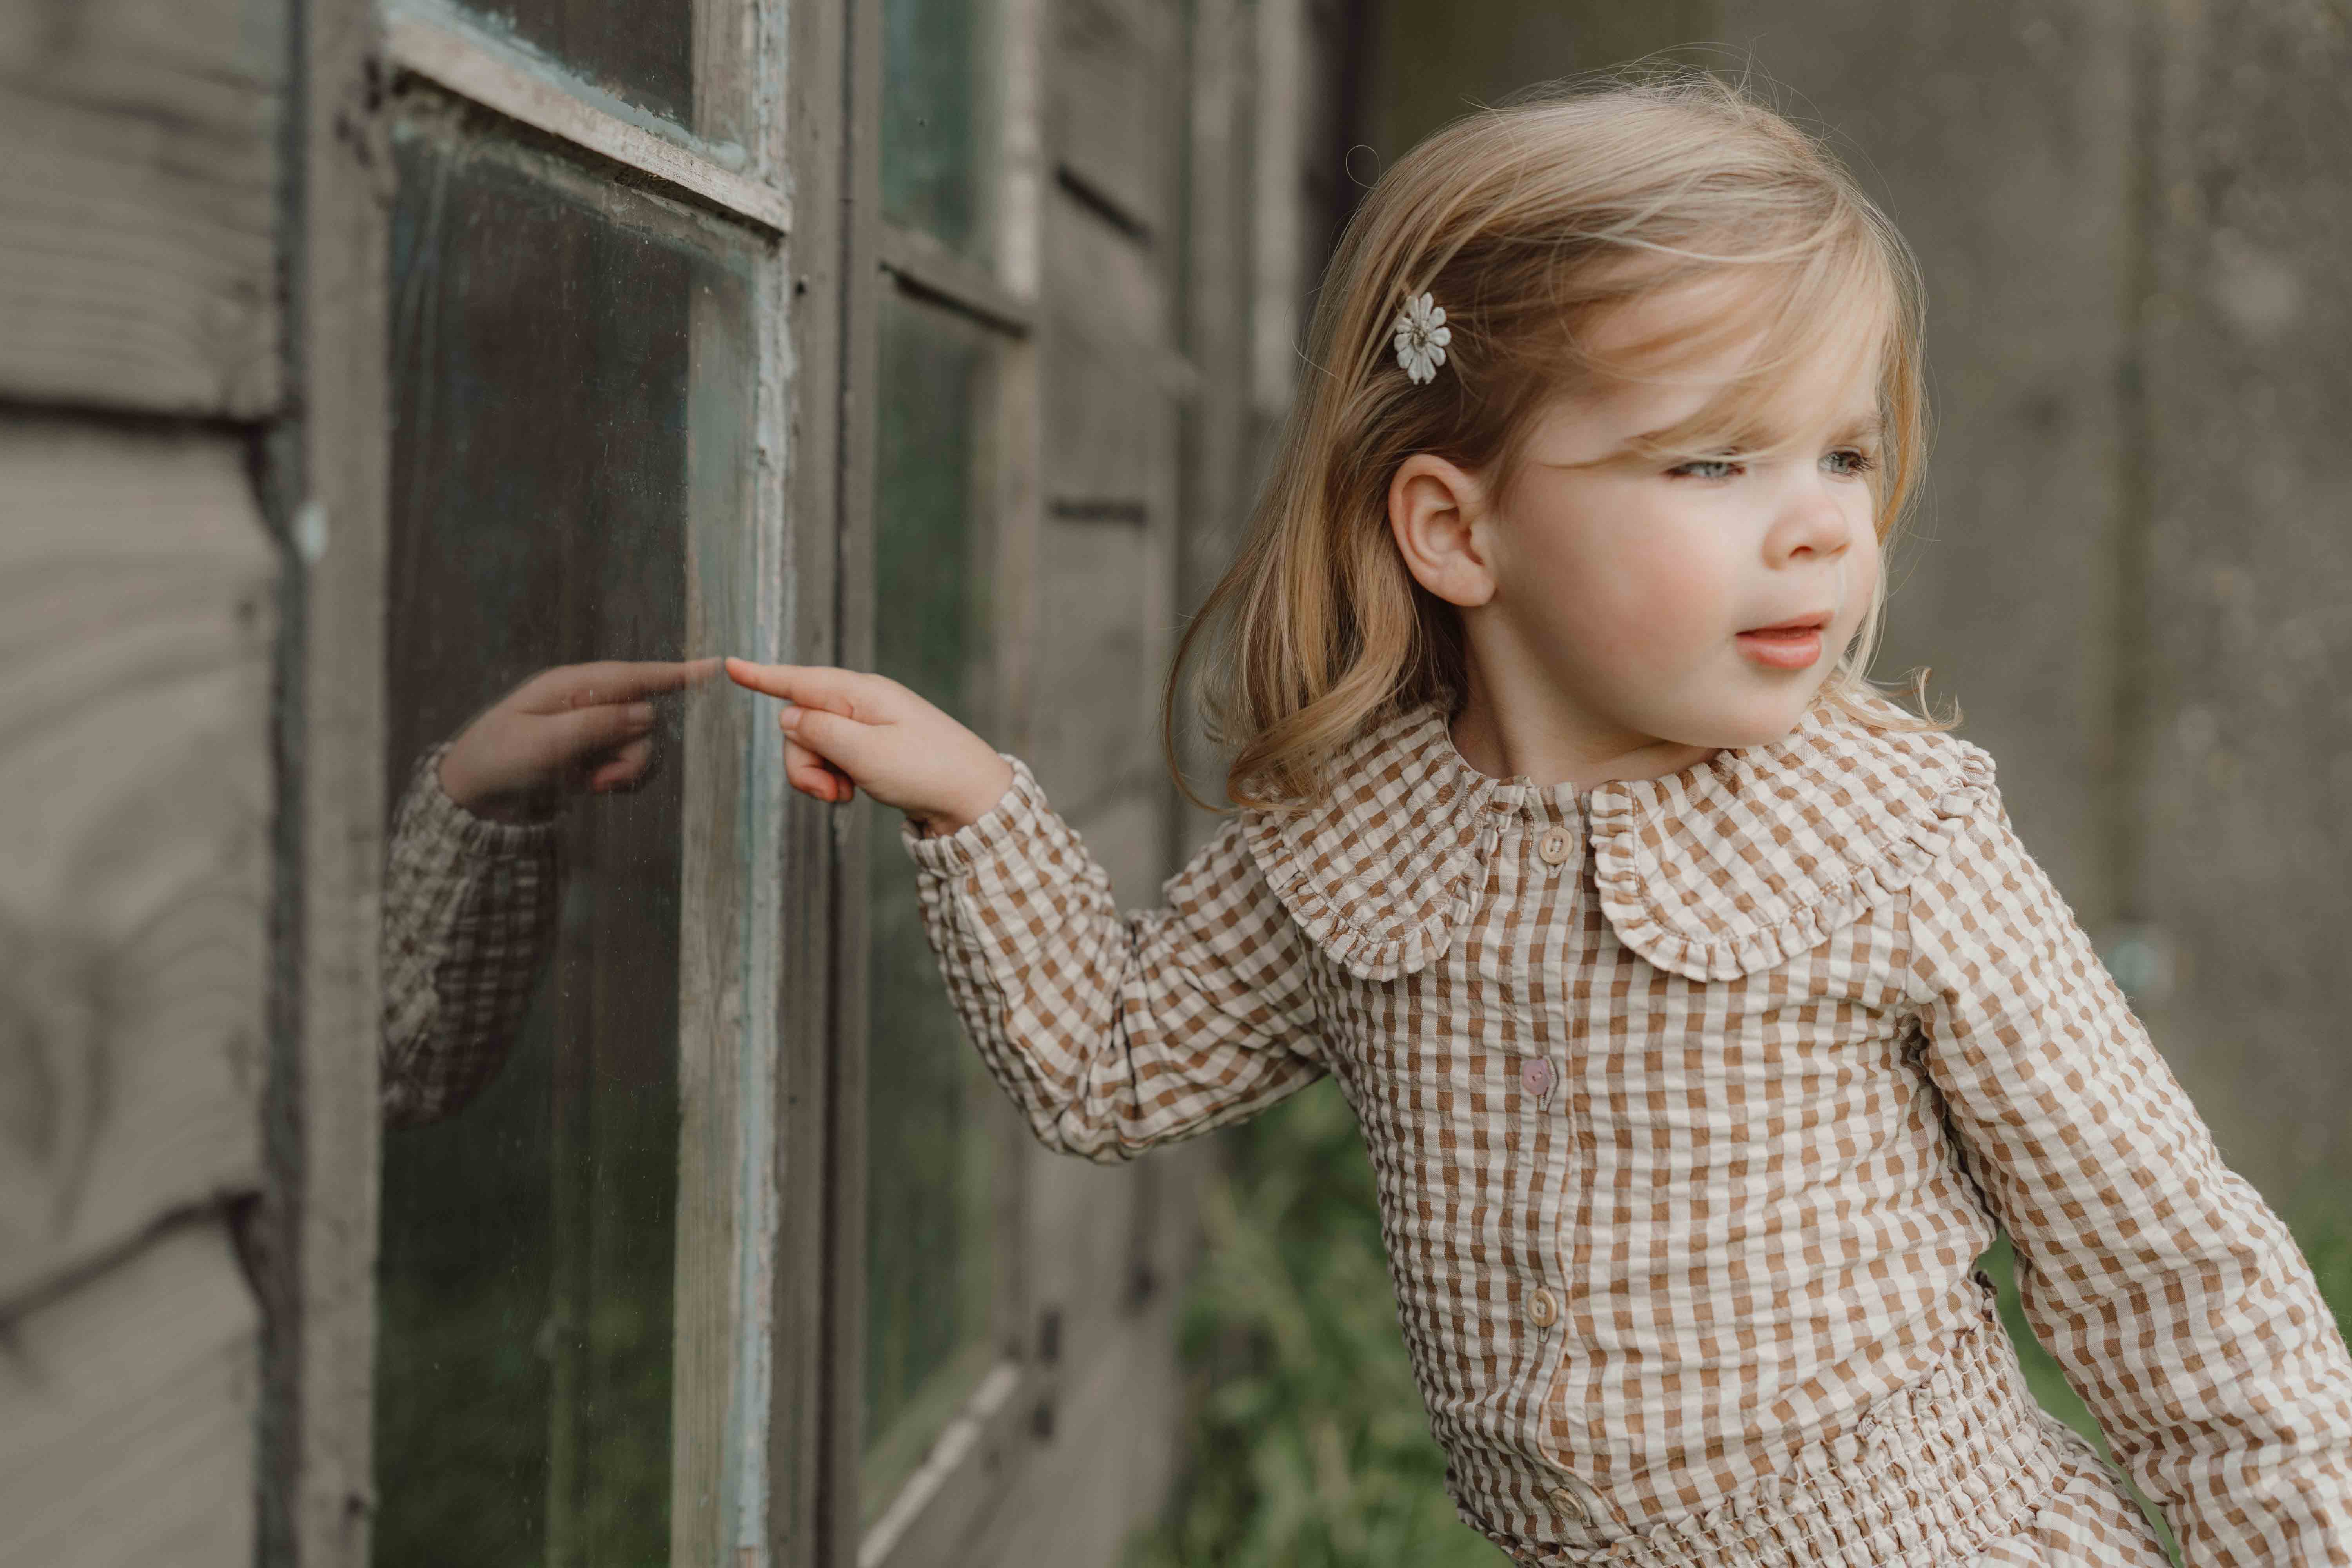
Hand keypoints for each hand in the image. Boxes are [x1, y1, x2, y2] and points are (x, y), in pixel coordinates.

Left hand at [438, 658, 720, 823]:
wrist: (475, 797)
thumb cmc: (498, 759)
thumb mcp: (542, 742)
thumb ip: (596, 726)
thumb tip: (647, 713)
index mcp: (573, 686)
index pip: (635, 676)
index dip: (676, 674)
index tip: (716, 666)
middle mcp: (590, 704)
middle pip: (645, 720)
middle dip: (631, 754)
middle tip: (598, 779)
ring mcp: (594, 731)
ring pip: (643, 746)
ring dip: (625, 772)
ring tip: (592, 786)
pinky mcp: (596, 756)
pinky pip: (633, 765)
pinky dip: (622, 781)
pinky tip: (595, 789)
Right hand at [723, 659, 1013, 836]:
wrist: (973, 800)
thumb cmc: (926, 772)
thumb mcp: (866, 753)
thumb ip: (820, 732)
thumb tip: (787, 716)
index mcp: (860, 694)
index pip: (799, 680)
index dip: (762, 676)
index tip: (729, 664)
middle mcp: (861, 704)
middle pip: (799, 724)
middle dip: (802, 761)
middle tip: (833, 791)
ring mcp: (867, 726)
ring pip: (812, 746)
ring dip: (818, 776)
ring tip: (847, 794)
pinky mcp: (872, 748)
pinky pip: (832, 759)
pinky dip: (834, 779)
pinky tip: (854, 793)